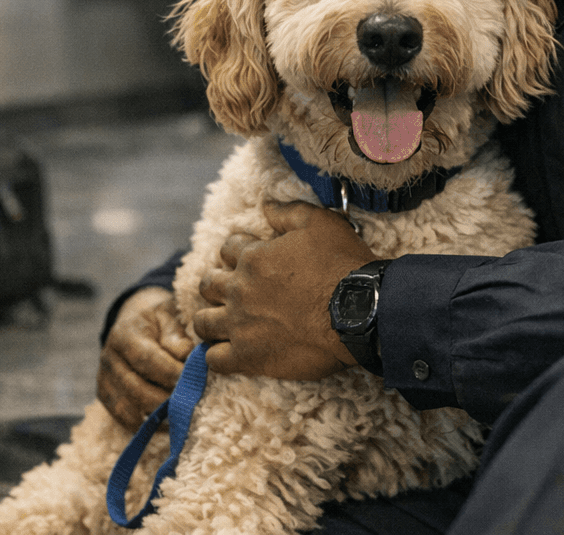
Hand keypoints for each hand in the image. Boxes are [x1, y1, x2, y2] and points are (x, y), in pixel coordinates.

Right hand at [97, 286, 194, 428]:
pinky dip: (145, 425)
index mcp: (124, 333)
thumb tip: (186, 355)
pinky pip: (123, 419)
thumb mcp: (169, 316)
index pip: (146, 358)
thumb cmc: (159, 321)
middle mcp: (109, 357)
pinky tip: (168, 423)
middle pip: (136, 388)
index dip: (170, 373)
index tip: (194, 381)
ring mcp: (104, 378)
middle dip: (166, 399)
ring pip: (128, 408)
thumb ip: (177, 335)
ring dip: (157, 415)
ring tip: (182, 415)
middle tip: (192, 403)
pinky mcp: (105, 396)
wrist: (136, 325)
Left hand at [194, 200, 375, 378]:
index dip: (238, 251)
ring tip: (221, 322)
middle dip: (216, 284)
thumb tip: (265, 204)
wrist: (361, 312)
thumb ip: (287, 211)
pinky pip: (214, 359)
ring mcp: (240, 325)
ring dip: (209, 319)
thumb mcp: (319, 223)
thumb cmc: (341, 266)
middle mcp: (239, 290)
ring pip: (202, 322)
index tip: (250, 259)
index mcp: (252, 258)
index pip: (227, 249)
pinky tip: (226, 353)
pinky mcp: (248, 357)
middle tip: (234, 291)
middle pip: (208, 285)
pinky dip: (215, 356)